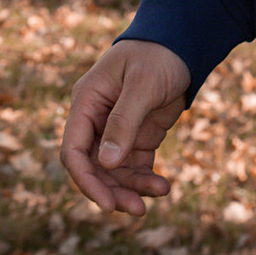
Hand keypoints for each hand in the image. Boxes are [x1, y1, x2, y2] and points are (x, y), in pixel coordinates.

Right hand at [61, 39, 192, 216]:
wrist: (182, 44)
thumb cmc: (157, 56)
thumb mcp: (142, 86)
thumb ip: (124, 121)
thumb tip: (108, 162)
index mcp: (86, 103)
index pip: (74, 150)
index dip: (86, 180)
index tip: (106, 204)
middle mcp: (96, 120)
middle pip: (94, 168)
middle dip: (112, 191)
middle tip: (137, 210)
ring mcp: (116, 130)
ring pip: (115, 172)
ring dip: (132, 188)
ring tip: (160, 193)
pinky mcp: (138, 136)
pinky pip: (136, 167)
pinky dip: (146, 180)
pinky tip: (163, 186)